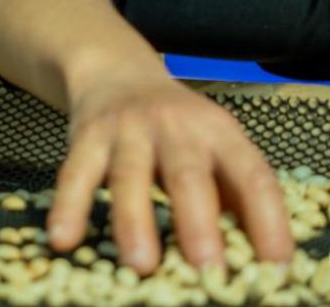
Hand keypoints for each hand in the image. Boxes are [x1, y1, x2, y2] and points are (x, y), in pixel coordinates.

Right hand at [50, 71, 293, 273]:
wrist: (114, 71)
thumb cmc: (175, 125)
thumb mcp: (216, 143)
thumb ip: (234, 190)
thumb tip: (255, 249)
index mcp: (218, 132)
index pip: (251, 175)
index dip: (266, 217)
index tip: (274, 260)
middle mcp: (174, 126)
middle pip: (187, 174)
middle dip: (197, 222)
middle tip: (206, 266)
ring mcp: (126, 129)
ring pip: (128, 175)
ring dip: (133, 220)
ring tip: (140, 264)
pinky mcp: (86, 135)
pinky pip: (74, 173)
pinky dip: (68, 206)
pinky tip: (63, 237)